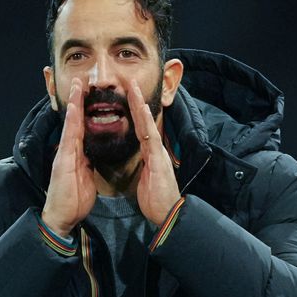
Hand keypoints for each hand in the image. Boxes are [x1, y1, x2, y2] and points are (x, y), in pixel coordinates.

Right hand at [42, 78, 96, 236]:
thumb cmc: (74, 200)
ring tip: (77, 85)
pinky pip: (68, 139)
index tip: (86, 91)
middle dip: (77, 98)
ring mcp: (64, 155)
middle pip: (74, 119)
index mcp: (75, 153)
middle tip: (80, 78)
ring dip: (73, 103)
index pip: (80, 126)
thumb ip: (86, 163)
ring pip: (70, 124)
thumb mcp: (85, 177)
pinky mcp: (63, 162)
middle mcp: (67, 150)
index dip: (83, 108)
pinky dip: (70, 123)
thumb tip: (89, 155)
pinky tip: (72, 110)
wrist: (62, 217)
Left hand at [127, 79, 180, 225]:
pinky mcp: (158, 161)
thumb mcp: (147, 179)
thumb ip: (146, 166)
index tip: (127, 95)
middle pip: (143, 121)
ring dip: (140, 105)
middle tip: (129, 82)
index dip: (134, 112)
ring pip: (147, 124)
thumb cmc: (156, 200)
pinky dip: (146, 123)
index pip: (140, 128)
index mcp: (150, 154)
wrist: (168, 214)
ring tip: (133, 88)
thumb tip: (144, 159)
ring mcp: (158, 154)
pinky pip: (150, 138)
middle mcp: (155, 150)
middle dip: (136, 101)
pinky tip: (141, 109)